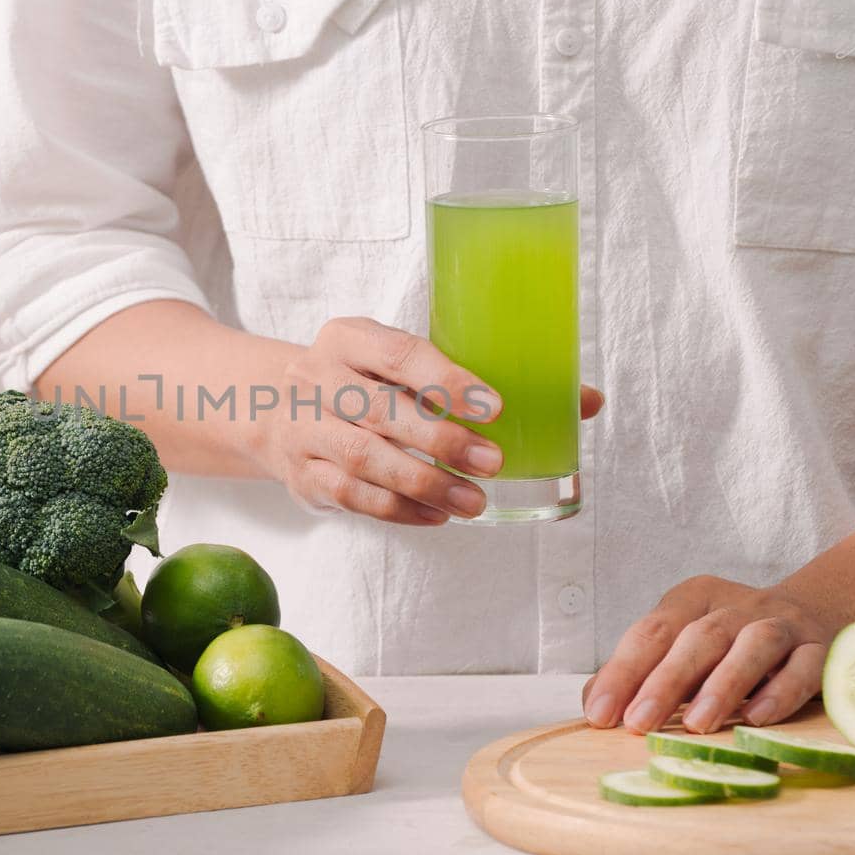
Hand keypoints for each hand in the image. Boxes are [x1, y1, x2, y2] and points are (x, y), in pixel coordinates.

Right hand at [260, 317, 602, 524]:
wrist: (268, 405)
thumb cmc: (363, 381)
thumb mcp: (402, 362)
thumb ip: (479, 376)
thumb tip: (586, 401)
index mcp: (348, 337)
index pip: (398, 354)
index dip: (447, 380)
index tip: (495, 407)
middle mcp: (316, 377)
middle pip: (379, 411)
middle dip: (440, 440)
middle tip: (492, 462)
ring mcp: (303, 428)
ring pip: (362, 459)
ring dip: (423, 484)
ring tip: (474, 503)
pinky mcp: (302, 474)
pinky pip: (350, 496)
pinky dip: (397, 510)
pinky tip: (437, 518)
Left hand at [580, 575, 843, 734]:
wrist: (821, 612)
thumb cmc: (734, 642)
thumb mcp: (685, 644)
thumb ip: (643, 670)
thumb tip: (594, 705)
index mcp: (694, 598)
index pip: (651, 632)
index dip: (622, 672)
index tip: (599, 715)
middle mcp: (737, 605)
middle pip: (697, 638)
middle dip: (664, 681)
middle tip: (639, 723)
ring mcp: (783, 623)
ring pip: (752, 646)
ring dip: (723, 685)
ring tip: (696, 724)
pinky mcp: (822, 648)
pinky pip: (803, 667)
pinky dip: (781, 692)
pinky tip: (758, 719)